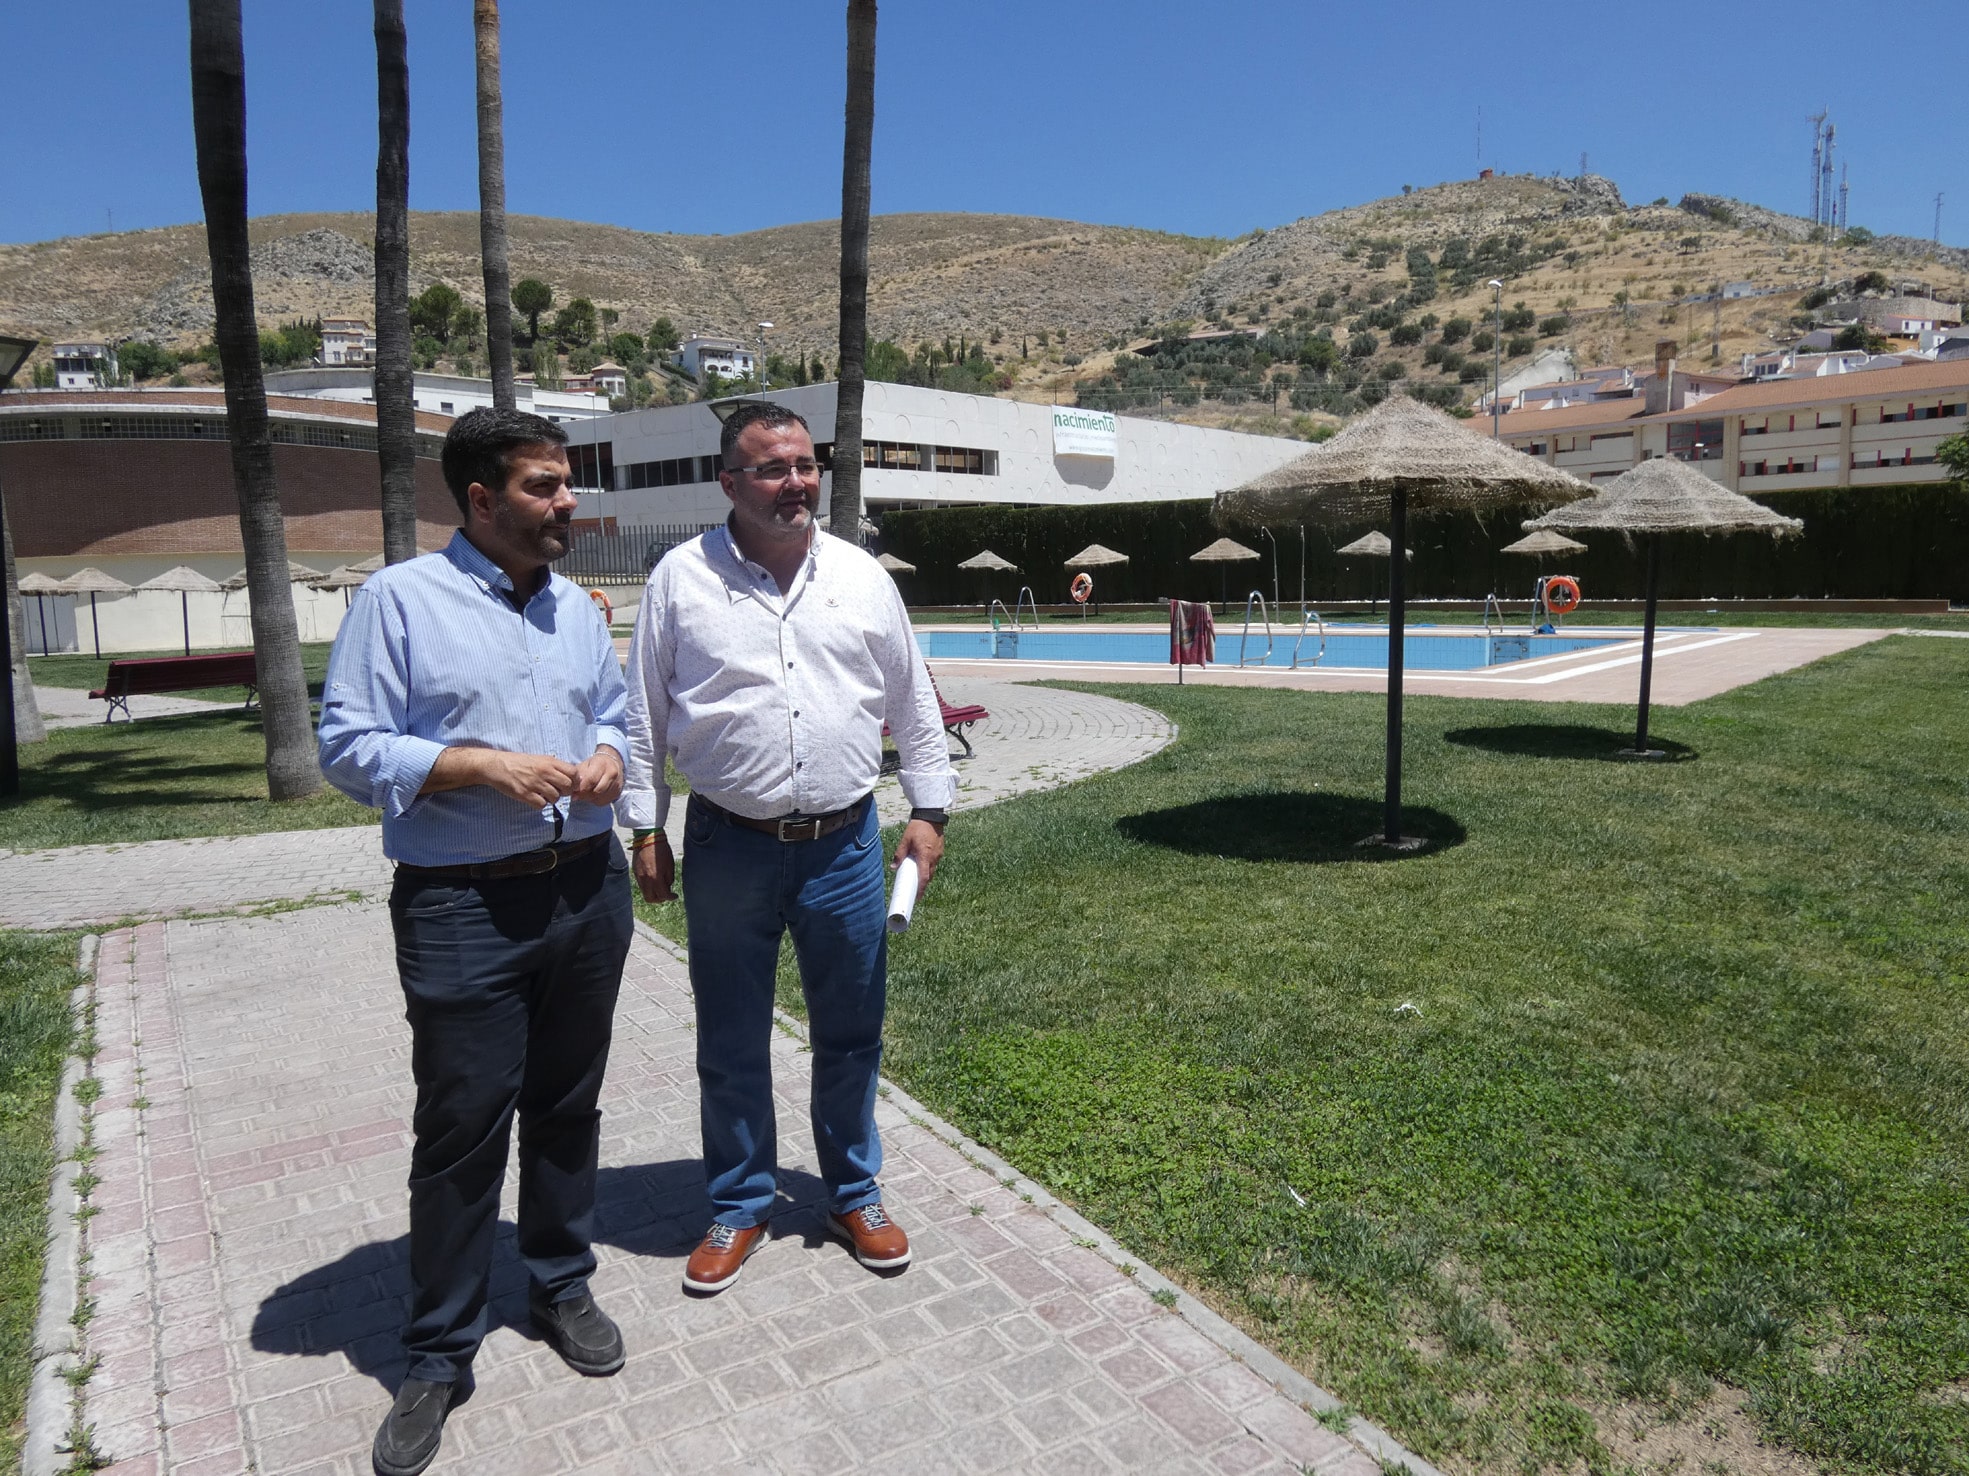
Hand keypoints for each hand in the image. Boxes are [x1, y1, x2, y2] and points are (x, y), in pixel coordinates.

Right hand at [430, 748, 575, 806]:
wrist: (496, 765)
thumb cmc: (519, 762)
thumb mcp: (539, 759)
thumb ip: (555, 766)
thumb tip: (573, 776)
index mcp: (549, 762)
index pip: (573, 773)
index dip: (574, 781)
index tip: (569, 784)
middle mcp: (544, 772)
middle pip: (568, 787)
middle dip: (565, 792)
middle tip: (557, 791)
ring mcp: (534, 783)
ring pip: (555, 797)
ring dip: (551, 799)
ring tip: (543, 794)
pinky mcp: (525, 794)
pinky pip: (541, 805)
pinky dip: (539, 804)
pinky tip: (534, 798)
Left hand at [570, 747, 623, 805]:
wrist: (612, 763)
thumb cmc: (595, 764)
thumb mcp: (585, 765)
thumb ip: (578, 775)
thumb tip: (573, 788)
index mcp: (602, 764)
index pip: (591, 780)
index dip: (581, 788)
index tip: (574, 791)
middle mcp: (612, 773)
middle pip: (597, 791)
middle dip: (585, 795)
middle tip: (577, 795)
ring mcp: (616, 784)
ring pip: (600, 798)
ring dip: (590, 798)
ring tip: (585, 793)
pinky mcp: (617, 793)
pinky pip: (604, 801)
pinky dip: (596, 800)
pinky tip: (592, 795)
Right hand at [633, 833, 676, 901]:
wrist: (648, 838)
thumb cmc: (661, 850)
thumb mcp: (670, 865)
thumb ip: (669, 879)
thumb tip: (667, 887)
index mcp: (655, 878)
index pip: (663, 895)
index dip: (670, 897)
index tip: (674, 896)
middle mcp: (645, 880)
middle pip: (650, 898)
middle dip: (659, 899)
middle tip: (666, 895)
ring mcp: (639, 876)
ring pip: (645, 893)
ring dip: (653, 894)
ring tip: (660, 888)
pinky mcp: (635, 872)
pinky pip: (641, 885)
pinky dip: (648, 887)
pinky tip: (653, 881)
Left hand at [894, 819, 943, 898]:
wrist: (931, 816)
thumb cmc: (917, 827)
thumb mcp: (905, 840)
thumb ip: (899, 854)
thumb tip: (893, 867)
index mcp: (925, 856)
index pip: (924, 877)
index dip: (920, 889)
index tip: (917, 897)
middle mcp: (934, 857)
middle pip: (928, 876)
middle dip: (922, 884)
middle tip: (915, 891)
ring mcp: (938, 854)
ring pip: (932, 869)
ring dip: (925, 875)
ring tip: (917, 876)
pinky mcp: (940, 851)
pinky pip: (934, 862)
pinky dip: (928, 866)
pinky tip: (922, 864)